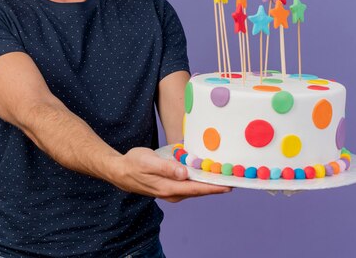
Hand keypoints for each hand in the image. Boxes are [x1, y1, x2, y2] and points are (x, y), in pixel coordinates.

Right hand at [109, 147, 231, 201]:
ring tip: (224, 174)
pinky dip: (199, 180)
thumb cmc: (134, 164)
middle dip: (216, 185)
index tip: (230, 185)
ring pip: (195, 188)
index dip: (214, 187)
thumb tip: (184, 173)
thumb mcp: (148, 162)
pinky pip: (189, 185)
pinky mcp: (170, 187)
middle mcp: (172, 193)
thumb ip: (166, 168)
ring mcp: (171, 191)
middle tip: (234, 178)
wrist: (120, 171)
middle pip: (199, 190)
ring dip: (209, 182)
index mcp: (168, 188)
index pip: (196, 189)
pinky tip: (205, 172)